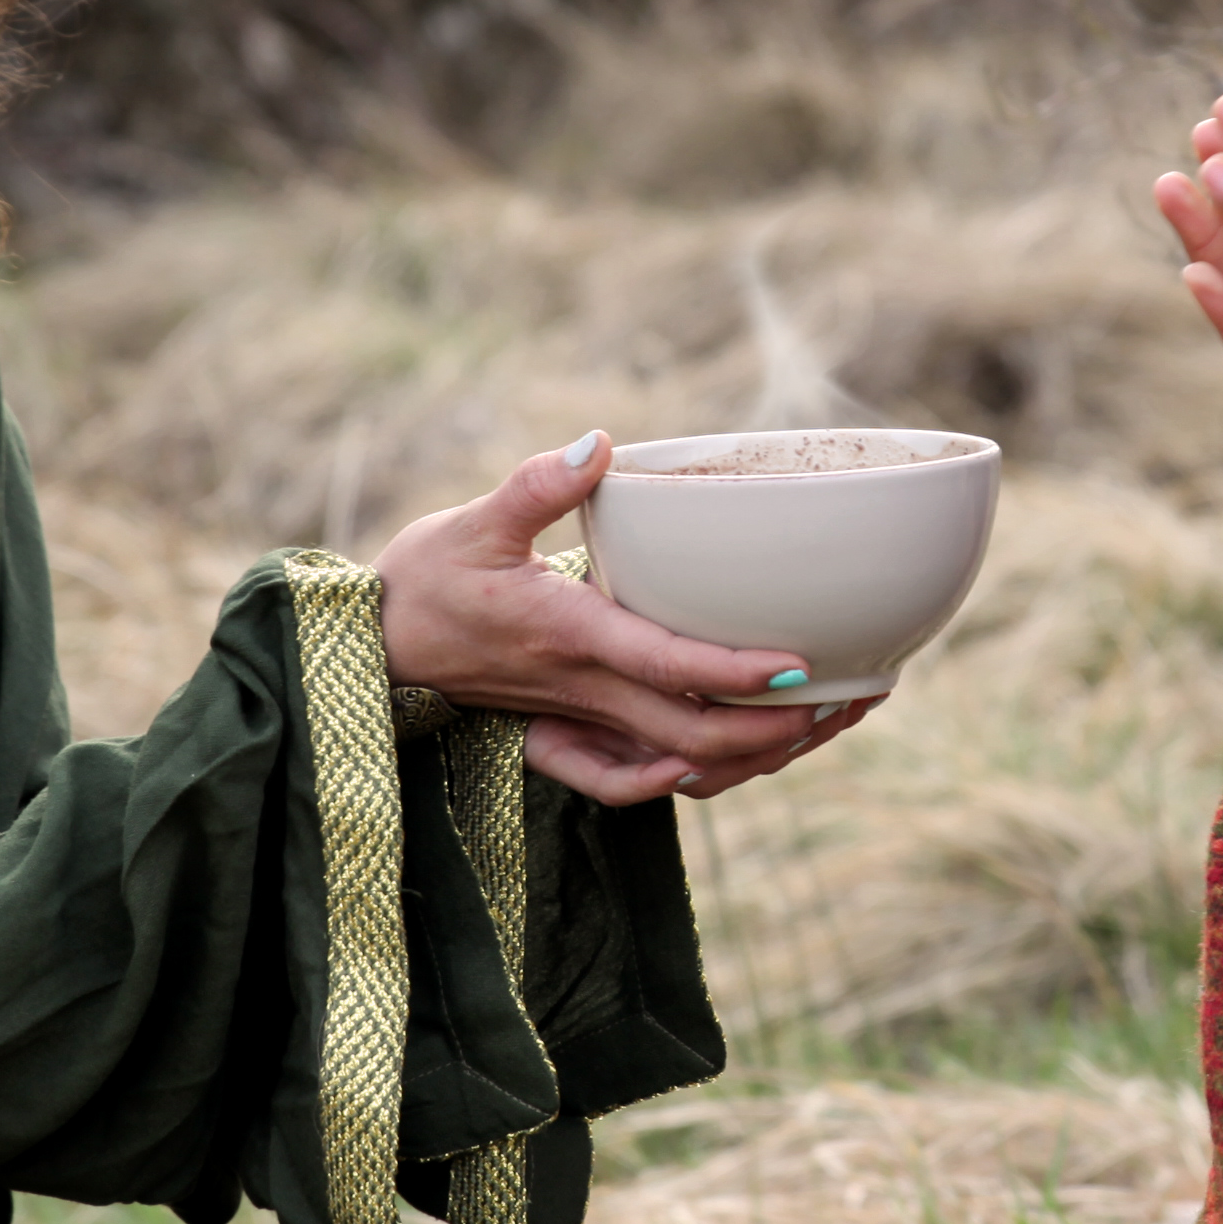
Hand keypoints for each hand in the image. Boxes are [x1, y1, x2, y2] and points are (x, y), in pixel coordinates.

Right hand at [374, 437, 869, 805]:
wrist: (374, 641)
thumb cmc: (427, 575)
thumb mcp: (476, 520)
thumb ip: (538, 483)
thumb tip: (599, 443)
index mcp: (569, 633)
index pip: (668, 662)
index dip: (738, 670)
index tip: (803, 663)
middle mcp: (581, 688)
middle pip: (693, 734)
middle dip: (775, 731)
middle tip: (849, 701)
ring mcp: (577, 718)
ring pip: (677, 763)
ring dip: (752, 756)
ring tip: (822, 727)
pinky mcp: (569, 730)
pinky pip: (633, 780)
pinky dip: (686, 779)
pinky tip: (728, 757)